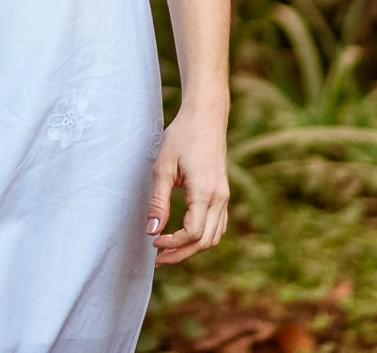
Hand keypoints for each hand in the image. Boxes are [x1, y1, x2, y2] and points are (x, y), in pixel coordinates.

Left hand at [147, 106, 228, 265]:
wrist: (205, 117)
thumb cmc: (181, 137)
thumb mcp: (162, 167)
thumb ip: (158, 202)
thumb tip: (152, 231)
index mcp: (205, 193)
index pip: (192, 233)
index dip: (173, 243)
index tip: (153, 243)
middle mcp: (220, 198)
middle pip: (205, 241)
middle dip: (181, 253)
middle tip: (158, 258)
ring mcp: (224, 197)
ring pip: (214, 236)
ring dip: (192, 248)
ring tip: (169, 250)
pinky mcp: (223, 193)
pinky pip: (218, 225)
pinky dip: (202, 237)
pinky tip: (185, 236)